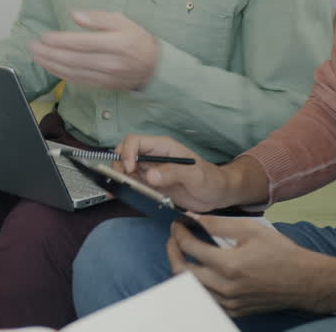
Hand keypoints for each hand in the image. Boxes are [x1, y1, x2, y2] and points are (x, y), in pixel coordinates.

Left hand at [28, 10, 157, 90]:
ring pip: (73, 72)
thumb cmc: (136, 40)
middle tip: (32, 47)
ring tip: (36, 56)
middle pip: (73, 59)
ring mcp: (105, 77)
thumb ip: (98, 18)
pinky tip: (50, 67)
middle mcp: (109, 62)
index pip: (82, 43)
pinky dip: (61, 75)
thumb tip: (75, 16)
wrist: (154, 67)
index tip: (44, 37)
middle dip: (49, 53)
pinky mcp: (102, 85)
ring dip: (51, 65)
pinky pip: (78, 81)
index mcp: (115, 44)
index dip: (60, 41)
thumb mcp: (122, 21)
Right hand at [114, 135, 235, 211]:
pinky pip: (132, 183)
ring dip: (120, 178)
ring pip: (125, 169)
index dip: (126, 153)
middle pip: (124, 153)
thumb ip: (173, 173)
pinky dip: (124, 188)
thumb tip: (150, 176)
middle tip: (122, 180)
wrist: (217, 195)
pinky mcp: (150, 184)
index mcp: (163, 147)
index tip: (128, 169)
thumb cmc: (210, 180)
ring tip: (121, 189)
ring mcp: (150, 171)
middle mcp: (153, 157)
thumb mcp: (195, 176)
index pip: (135, 141)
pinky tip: (121, 194)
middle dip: (118, 165)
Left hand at [167, 215, 335, 317]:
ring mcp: (229, 302)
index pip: (189, 247)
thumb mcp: (250, 229)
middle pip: (182, 271)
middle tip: (175, 238)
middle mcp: (225, 287)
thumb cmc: (281, 253)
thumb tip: (193, 217)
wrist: (305, 281)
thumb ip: (218, 224)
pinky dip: (197, 285)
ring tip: (184, 253)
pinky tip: (200, 272)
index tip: (178, 224)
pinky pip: (205, 299)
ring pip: (190, 288)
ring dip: (182, 269)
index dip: (179, 233)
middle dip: (172, 251)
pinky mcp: (234, 310)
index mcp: (228, 265)